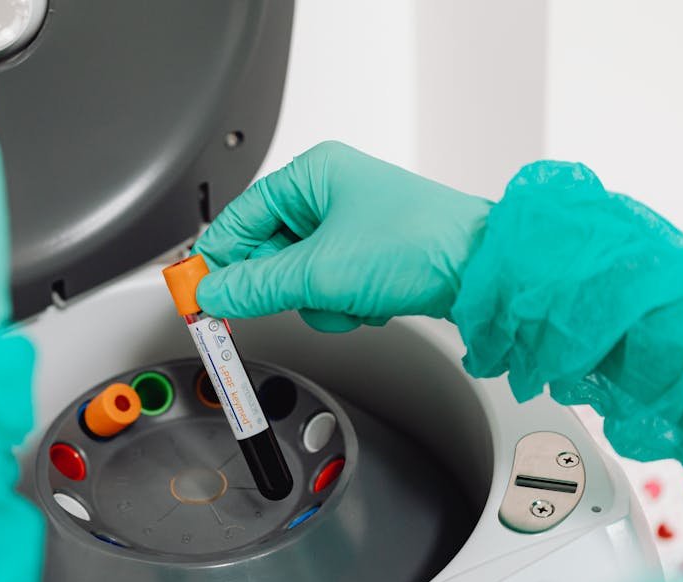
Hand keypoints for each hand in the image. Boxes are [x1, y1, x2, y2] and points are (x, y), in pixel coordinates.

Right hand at [192, 141, 491, 331]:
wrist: (488, 273)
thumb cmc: (423, 244)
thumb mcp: (321, 271)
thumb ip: (256, 286)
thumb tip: (213, 292)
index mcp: (313, 175)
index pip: (240, 217)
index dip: (214, 257)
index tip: (194, 291)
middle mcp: (330, 194)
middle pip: (266, 251)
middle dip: (282, 284)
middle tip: (273, 304)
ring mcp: (351, 227)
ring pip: (297, 277)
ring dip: (317, 299)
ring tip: (347, 298)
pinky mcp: (369, 258)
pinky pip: (328, 288)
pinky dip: (342, 304)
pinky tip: (368, 303)